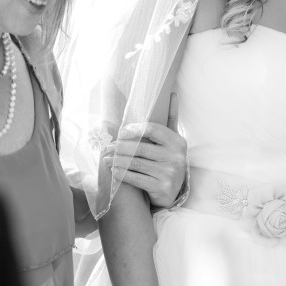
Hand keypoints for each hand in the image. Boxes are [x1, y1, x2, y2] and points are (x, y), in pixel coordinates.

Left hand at [104, 92, 186, 208]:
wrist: (174, 191)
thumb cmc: (168, 160)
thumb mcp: (172, 141)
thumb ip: (171, 119)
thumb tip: (172, 94)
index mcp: (178, 142)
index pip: (154, 130)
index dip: (135, 129)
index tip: (121, 132)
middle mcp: (176, 157)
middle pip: (141, 148)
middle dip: (121, 147)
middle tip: (108, 146)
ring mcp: (170, 173)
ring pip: (136, 163)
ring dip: (117, 160)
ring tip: (107, 158)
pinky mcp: (161, 188)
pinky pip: (136, 179)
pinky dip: (122, 174)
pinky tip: (113, 170)